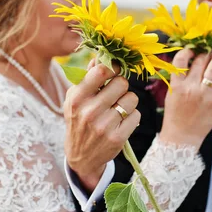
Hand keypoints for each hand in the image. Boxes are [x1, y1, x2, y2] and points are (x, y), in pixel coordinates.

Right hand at [63, 62, 140, 193]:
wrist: (80, 157)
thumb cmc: (79, 120)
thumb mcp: (75, 99)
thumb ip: (88, 77)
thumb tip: (102, 55)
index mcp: (77, 98)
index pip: (102, 71)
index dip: (114, 66)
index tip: (116, 69)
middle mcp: (89, 111)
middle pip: (122, 83)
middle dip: (121, 86)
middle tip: (115, 93)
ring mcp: (104, 126)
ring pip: (132, 98)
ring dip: (128, 101)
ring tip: (117, 109)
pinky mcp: (117, 138)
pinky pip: (136, 115)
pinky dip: (132, 116)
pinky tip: (121, 122)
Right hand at [160, 49, 211, 148]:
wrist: (180, 137)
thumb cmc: (174, 116)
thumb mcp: (171, 95)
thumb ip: (178, 79)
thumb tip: (189, 64)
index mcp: (177, 85)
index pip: (180, 60)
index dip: (187, 51)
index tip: (191, 49)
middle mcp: (191, 88)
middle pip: (199, 62)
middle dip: (204, 53)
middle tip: (207, 49)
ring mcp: (205, 95)